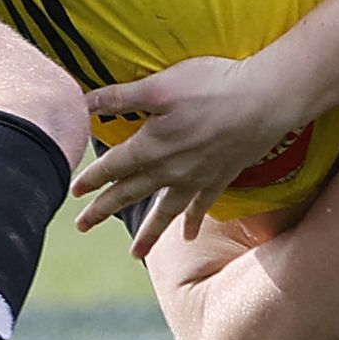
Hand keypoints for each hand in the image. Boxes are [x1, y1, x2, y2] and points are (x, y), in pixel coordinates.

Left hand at [72, 54, 311, 254]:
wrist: (265, 100)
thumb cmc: (212, 86)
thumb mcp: (161, 85)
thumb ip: (120, 96)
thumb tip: (82, 101)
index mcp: (150, 146)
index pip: (112, 167)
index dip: (91, 179)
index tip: (73, 192)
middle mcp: (170, 170)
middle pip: (129, 194)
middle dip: (103, 210)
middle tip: (82, 226)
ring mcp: (196, 179)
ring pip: (164, 211)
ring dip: (147, 233)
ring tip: (134, 254)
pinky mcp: (220, 178)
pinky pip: (201, 208)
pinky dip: (192, 223)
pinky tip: (186, 236)